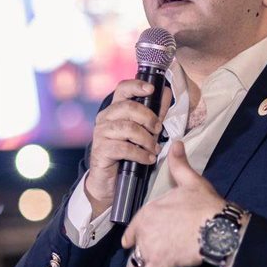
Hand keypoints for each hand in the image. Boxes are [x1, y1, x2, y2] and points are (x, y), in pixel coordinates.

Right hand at [84, 80, 172, 215]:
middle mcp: (105, 118)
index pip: (122, 89)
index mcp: (114, 109)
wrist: (110, 181)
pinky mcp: (101, 150)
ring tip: (154, 148)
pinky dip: (140, 154)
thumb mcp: (144, 131)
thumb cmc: (128, 153)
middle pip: (128, 107)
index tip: (151, 89)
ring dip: (145, 138)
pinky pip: (124, 148)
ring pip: (127, 128)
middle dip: (148, 118)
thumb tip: (166, 92)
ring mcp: (101, 134)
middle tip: (158, 130)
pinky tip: (148, 158)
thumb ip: (155, 113)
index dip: (136, 86)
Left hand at [122, 141, 223, 266]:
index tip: (131, 241)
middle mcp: (144, 231)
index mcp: (148, 211)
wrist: (216, 227)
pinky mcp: (161, 264)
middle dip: (136, 254)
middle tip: (136, 262)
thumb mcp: (191, 181)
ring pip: (137, 263)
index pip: (133, 227)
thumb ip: (179, 164)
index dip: (132, 235)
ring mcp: (151, 249)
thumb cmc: (204, 204)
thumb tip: (176, 143)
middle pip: (134, 247)